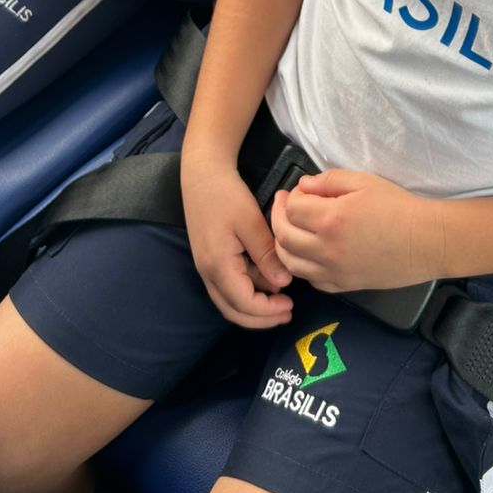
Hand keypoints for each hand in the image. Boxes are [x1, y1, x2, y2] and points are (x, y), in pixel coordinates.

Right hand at [182, 157, 293, 328]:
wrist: (202, 174)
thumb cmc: (226, 195)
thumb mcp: (251, 222)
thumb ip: (266, 254)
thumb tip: (283, 283)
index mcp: (218, 266)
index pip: (243, 303)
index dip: (267, 311)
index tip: (290, 304)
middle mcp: (208, 273)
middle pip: (233, 311)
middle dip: (260, 319)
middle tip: (287, 314)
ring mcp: (206, 267)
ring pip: (229, 301)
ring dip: (253, 307)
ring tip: (280, 301)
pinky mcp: (210, 259)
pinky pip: (227, 286)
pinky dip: (246, 292)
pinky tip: (266, 281)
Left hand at [271, 169, 442, 293]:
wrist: (425, 241)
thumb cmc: (398, 207)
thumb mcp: (364, 181)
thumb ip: (329, 181)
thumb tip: (303, 186)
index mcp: (331, 219)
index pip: (292, 209)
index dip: (291, 196)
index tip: (298, 191)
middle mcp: (327, 249)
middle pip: (284, 237)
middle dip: (278, 218)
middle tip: (283, 205)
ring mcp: (334, 272)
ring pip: (291, 264)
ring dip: (284, 244)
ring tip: (289, 229)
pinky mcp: (344, 286)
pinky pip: (312, 280)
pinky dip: (303, 267)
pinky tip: (310, 253)